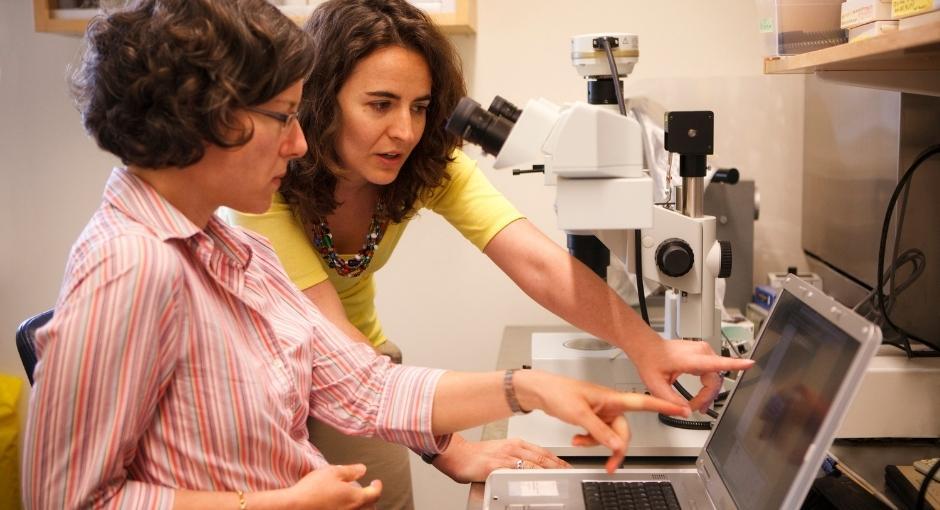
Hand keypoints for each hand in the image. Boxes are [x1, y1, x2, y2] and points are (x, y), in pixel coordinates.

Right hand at [285, 464, 381, 509]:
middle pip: (370, 508)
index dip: (377, 486)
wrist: (295, 508)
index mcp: (356, 498)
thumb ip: (351, 471)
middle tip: (368, 493)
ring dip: (362, 507)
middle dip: (371, 500)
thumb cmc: (313, 489)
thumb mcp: (333, 473)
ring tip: (356, 501)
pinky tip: (342, 506)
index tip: (376, 482)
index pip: (375, 494)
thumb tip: (363, 470)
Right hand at [433, 435, 569, 482]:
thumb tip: (530, 466)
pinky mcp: (497, 466)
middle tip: (570, 472)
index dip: (557, 459)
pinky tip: (539, 480)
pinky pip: (518, 470)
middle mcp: (513, 447)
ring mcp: (505, 456)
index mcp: (515, 443)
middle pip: (542, 456)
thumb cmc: (476, 456)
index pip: (542, 451)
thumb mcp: (501, 452)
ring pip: (534, 462)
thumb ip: (516, 457)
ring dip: (550, 470)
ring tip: (561, 477)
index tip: (567, 466)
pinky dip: (531, 475)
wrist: (457, 455)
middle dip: (558, 465)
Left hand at [514, 370, 688, 472]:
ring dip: (596, 443)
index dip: (664, 405)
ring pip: (609, 435)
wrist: (540, 391)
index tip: (682, 408)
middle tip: (610, 464)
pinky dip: (589, 439)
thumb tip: (617, 446)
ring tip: (579, 440)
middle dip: (614, 447)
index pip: (643, 402)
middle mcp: (610, 405)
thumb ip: (600, 431)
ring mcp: (601, 412)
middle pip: (623, 431)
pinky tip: (577, 437)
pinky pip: (598, 434)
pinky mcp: (592, 417)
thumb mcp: (579, 414)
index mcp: (612, 398)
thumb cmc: (558, 393)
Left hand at [628, 333, 754, 411]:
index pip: (717, 363)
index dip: (735, 365)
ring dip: (707, 393)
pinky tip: (700, 395)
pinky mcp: (703, 353)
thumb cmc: (650, 360)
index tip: (749, 364)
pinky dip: (707, 385)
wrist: (647, 347)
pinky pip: (712, 372)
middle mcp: (700, 352)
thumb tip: (686, 412)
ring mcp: (703, 350)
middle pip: (715, 380)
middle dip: (707, 397)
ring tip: (697, 405)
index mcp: (690, 358)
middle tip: (696, 409)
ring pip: (714, 378)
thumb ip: (671, 401)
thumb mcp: (656, 385)